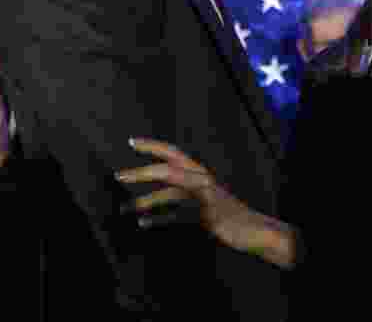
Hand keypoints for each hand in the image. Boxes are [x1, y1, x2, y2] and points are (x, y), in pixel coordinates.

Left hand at [117, 139, 279, 257]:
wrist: (252, 228)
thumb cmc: (226, 214)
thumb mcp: (203, 198)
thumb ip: (182, 194)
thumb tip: (151, 198)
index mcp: (200, 172)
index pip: (173, 152)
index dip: (152, 146)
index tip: (131, 142)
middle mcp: (202, 179)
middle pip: (168, 170)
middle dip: (142, 172)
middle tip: (118, 175)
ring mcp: (206, 196)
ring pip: (171, 193)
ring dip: (146, 200)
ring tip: (125, 208)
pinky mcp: (208, 214)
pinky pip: (179, 217)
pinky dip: (160, 220)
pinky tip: (144, 223)